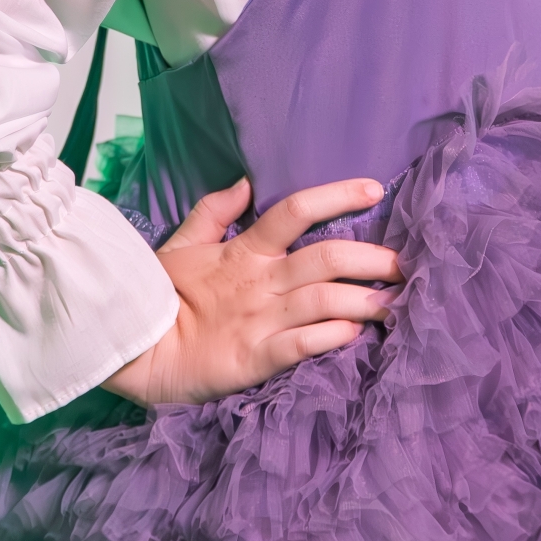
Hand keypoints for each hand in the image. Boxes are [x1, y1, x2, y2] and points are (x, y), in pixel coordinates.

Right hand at [104, 175, 401, 406]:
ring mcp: (261, 319)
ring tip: (397, 303)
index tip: (375, 189)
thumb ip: (214, 212)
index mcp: (245, 250)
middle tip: (405, 263)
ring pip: (326, 300)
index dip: (337, 196)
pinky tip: (356, 334)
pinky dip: (333, 337)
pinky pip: (304, 344)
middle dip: (373, 258)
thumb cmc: (161, 296)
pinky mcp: (257, 358)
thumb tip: (245, 181)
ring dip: (367, 300)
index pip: (296, 210)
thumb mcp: (183, 244)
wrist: (135, 349)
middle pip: (327, 257)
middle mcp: (261, 281)